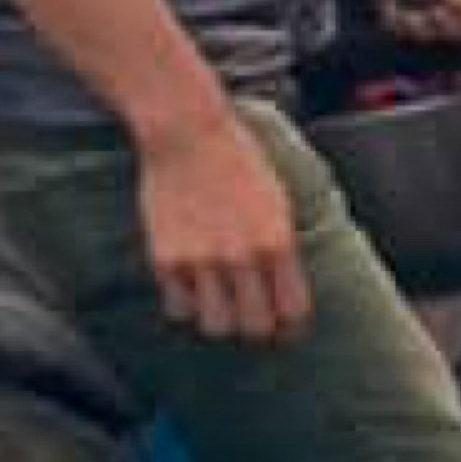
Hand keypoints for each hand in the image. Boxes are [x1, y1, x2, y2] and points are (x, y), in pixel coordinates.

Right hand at [138, 109, 310, 344]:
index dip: (292, 327)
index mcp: (277, 242)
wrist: (187, 133)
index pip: (294, 311)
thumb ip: (283, 248)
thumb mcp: (278, 202)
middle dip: (258, 328)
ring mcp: (201, 260)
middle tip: (253, 318)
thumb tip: (287, 290)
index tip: (287, 328)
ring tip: (221, 306)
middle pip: (256, 328)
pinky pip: (179, 309)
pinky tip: (193, 288)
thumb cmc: (238, 160)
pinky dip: (187, 305)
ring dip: (221, 321)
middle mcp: (241, 257)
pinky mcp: (166, 259)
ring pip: (216, 326)